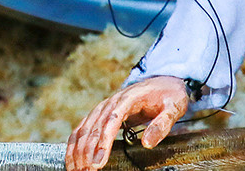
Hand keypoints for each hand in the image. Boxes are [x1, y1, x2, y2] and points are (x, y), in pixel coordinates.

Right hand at [65, 75, 190, 170]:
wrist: (162, 82)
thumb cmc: (168, 96)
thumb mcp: (173, 107)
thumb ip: (162, 124)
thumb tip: (147, 144)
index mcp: (128, 98)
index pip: (112, 120)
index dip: (103, 141)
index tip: (98, 160)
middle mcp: (112, 102)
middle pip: (95, 127)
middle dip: (88, 151)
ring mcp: (104, 107)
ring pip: (85, 128)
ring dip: (78, 150)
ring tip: (77, 170)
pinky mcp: (100, 114)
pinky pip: (83, 128)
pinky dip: (75, 144)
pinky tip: (71, 158)